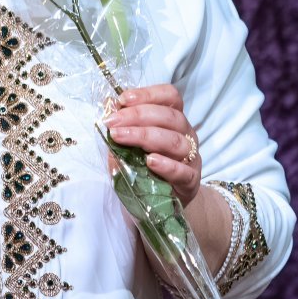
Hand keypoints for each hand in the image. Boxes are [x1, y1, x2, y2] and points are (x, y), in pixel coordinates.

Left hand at [107, 83, 201, 204]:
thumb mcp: (127, 146)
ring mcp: (191, 159)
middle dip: (138, 115)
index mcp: (172, 121)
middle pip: (170, 117)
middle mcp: (186, 135)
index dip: (148, 94)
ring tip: (121, 138)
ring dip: (145, 136)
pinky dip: (167, 165)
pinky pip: (183, 171)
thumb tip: (106, 106)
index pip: (170, 97)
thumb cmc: (142, 170)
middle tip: (112, 123)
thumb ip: (121, 127)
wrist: (160, 205)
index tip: (123, 99)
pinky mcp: (190, 182)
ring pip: (176, 141)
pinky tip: (150, 161)